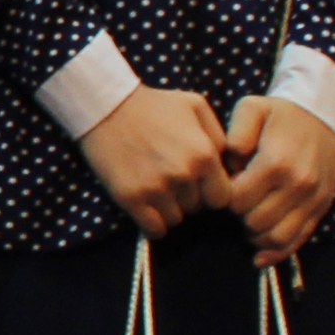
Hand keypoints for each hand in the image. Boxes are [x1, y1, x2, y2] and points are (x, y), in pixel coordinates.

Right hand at [79, 86, 224, 238]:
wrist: (105, 106)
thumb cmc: (153, 104)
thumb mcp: (196, 106)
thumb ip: (219, 135)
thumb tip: (229, 164)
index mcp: (204, 155)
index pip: (222, 198)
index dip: (211, 192)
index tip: (198, 184)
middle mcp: (183, 176)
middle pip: (197, 209)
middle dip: (188, 197)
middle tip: (171, 180)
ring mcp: (156, 189)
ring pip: (176, 220)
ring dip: (169, 209)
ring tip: (156, 188)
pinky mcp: (131, 198)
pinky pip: (154, 229)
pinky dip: (153, 223)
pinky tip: (146, 206)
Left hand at [219, 94, 334, 264]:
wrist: (325, 117)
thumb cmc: (282, 114)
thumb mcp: (252, 108)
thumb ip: (235, 134)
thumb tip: (229, 164)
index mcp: (275, 162)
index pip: (237, 199)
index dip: (223, 198)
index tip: (223, 189)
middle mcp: (297, 185)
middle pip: (255, 221)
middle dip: (238, 216)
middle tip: (235, 203)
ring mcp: (312, 200)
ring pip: (276, 237)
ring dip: (255, 236)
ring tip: (246, 221)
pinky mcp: (320, 208)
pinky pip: (298, 240)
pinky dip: (277, 253)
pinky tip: (259, 255)